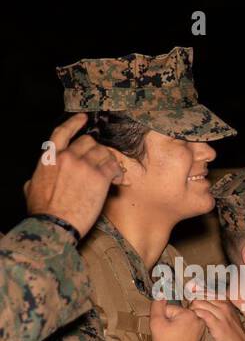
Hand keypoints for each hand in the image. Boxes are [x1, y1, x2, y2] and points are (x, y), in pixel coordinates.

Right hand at [23, 114, 123, 238]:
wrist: (55, 223)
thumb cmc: (42, 210)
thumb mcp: (31, 186)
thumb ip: (37, 176)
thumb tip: (36, 178)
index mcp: (50, 157)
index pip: (62, 132)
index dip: (74, 123)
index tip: (83, 118)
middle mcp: (67, 157)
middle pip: (89, 142)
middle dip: (97, 150)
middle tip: (102, 161)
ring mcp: (84, 166)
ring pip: (104, 153)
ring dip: (110, 161)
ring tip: (111, 172)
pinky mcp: (99, 178)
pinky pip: (114, 167)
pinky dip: (118, 172)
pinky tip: (117, 180)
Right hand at [149, 296, 206, 340]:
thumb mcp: (156, 323)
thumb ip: (157, 306)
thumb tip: (160, 294)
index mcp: (190, 314)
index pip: (169, 310)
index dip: (162, 319)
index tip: (163, 331)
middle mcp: (200, 321)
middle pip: (177, 316)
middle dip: (169, 324)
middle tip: (168, 337)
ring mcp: (202, 331)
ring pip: (182, 324)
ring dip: (175, 330)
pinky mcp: (201, 340)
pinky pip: (188, 333)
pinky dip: (182, 337)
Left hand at [189, 296, 244, 340]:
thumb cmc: (233, 333)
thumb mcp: (227, 316)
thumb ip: (216, 308)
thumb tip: (200, 302)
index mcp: (226, 302)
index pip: (206, 291)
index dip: (196, 293)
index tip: (190, 297)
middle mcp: (224, 305)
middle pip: (201, 296)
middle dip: (192, 301)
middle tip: (188, 309)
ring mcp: (221, 314)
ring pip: (199, 303)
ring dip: (191, 308)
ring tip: (190, 316)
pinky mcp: (217, 324)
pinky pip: (201, 314)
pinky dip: (195, 316)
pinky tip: (194, 321)